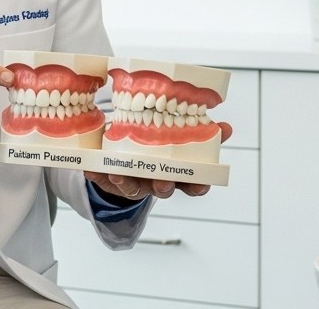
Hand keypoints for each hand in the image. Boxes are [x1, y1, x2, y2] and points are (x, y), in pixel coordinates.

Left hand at [85, 121, 233, 200]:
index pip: (192, 185)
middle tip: (161, 180)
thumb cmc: (157, 142)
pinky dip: (97, 174)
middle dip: (162, 186)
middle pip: (162, 189)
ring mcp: (133, 182)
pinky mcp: (110, 179)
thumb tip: (227, 128)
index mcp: (176, 172)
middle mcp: (155, 180)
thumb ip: (202, 131)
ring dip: (126, 181)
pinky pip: (103, 178)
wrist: (126, 151)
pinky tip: (91, 167)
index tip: (201, 183)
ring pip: (131, 187)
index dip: (197, 186)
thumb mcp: (181, 135)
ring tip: (118, 171)